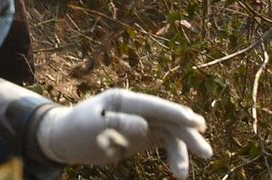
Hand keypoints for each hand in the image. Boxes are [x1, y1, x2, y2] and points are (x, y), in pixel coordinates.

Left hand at [35, 89, 210, 179]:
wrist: (66, 139)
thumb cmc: (76, 130)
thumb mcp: (93, 127)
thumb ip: (118, 124)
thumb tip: (144, 126)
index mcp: (123, 99)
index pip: (153, 105)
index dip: (175, 113)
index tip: (195, 122)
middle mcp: (136, 107)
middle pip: (167, 119)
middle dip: (187, 135)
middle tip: (205, 153)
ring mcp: (142, 119)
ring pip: (170, 133)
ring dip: (181, 151)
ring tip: (181, 175)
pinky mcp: (144, 134)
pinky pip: (165, 142)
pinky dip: (173, 154)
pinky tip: (178, 169)